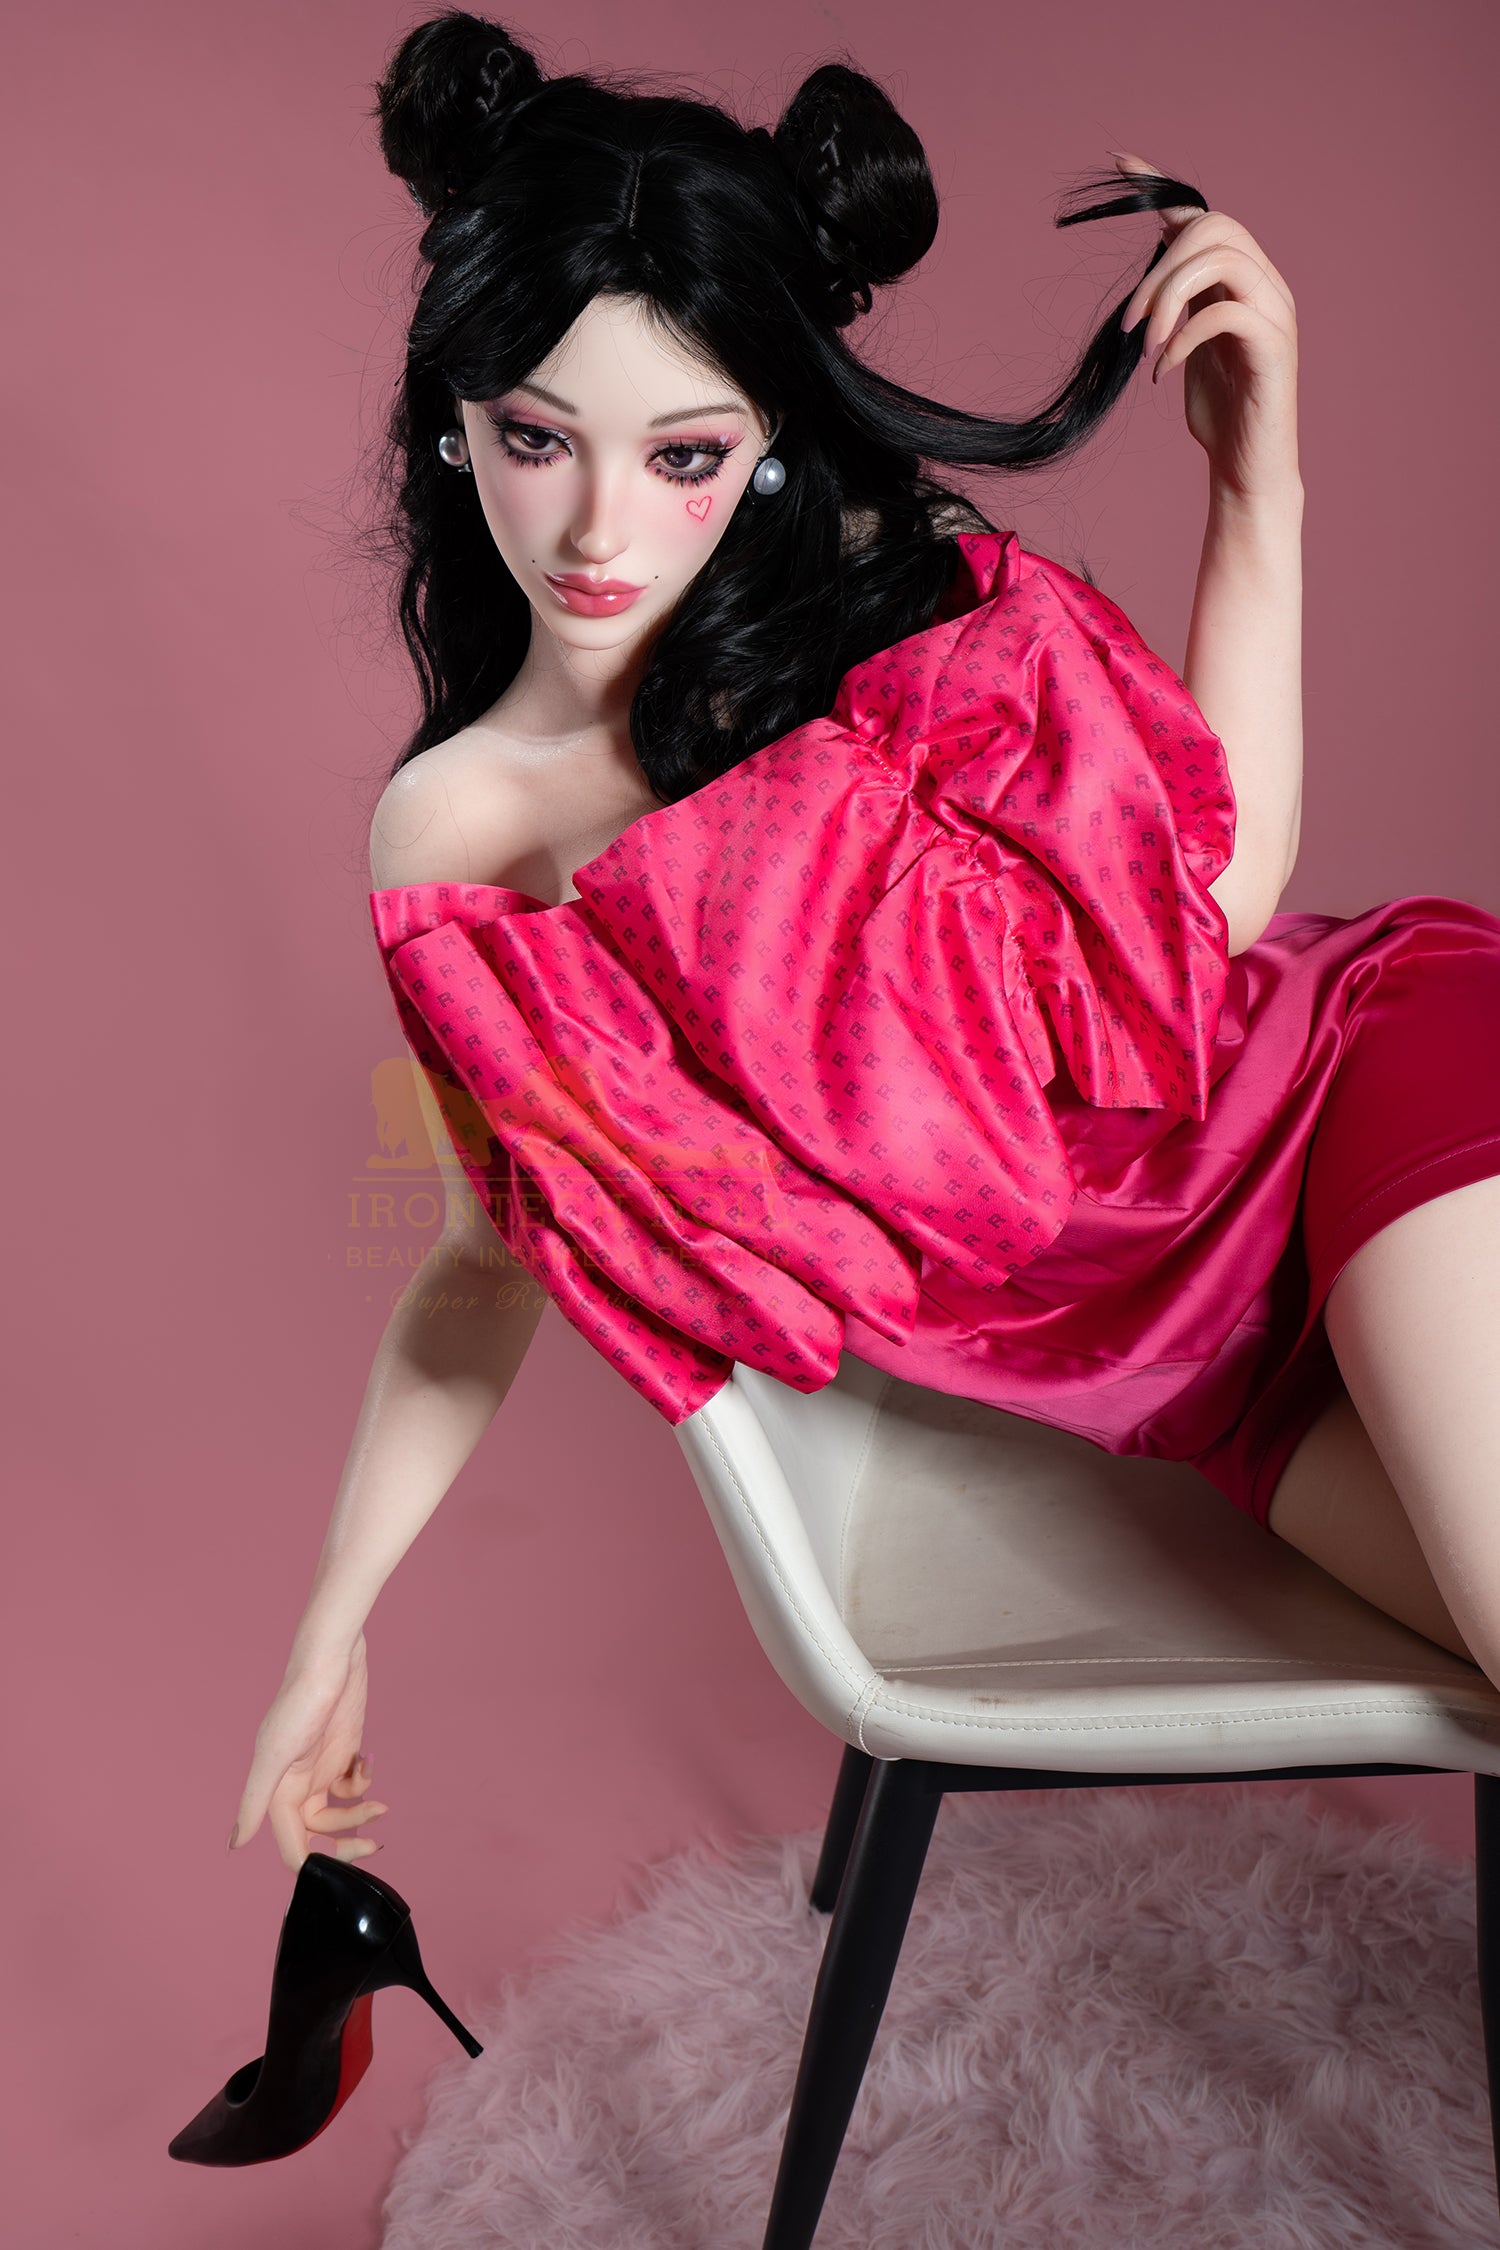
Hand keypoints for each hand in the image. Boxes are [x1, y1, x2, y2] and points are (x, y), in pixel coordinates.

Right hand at [228, 1631, 388, 1873]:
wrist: (331, 1659)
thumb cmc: (300, 1702)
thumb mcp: (276, 1755)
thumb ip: (256, 1801)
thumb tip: (235, 1844)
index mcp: (278, 1792)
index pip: (293, 1846)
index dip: (316, 1863)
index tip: (344, 1865)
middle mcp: (297, 1784)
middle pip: (319, 1834)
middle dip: (345, 1842)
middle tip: (374, 1842)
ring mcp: (321, 1767)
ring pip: (339, 1812)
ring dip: (360, 1813)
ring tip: (381, 1803)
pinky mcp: (343, 1750)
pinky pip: (353, 1783)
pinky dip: (365, 1781)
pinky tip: (369, 1760)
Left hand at [1111, 150, 1299, 502]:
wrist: (1249, 468)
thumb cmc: (1220, 412)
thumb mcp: (1185, 345)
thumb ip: (1179, 304)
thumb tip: (1151, 272)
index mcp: (1241, 280)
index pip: (1201, 214)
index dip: (1160, 187)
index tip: (1120, 164)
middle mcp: (1265, 284)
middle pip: (1214, 227)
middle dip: (1160, 268)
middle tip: (1132, 323)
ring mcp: (1274, 312)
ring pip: (1223, 258)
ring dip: (1170, 296)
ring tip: (1148, 344)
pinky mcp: (1273, 348)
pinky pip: (1226, 312)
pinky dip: (1186, 335)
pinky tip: (1166, 368)